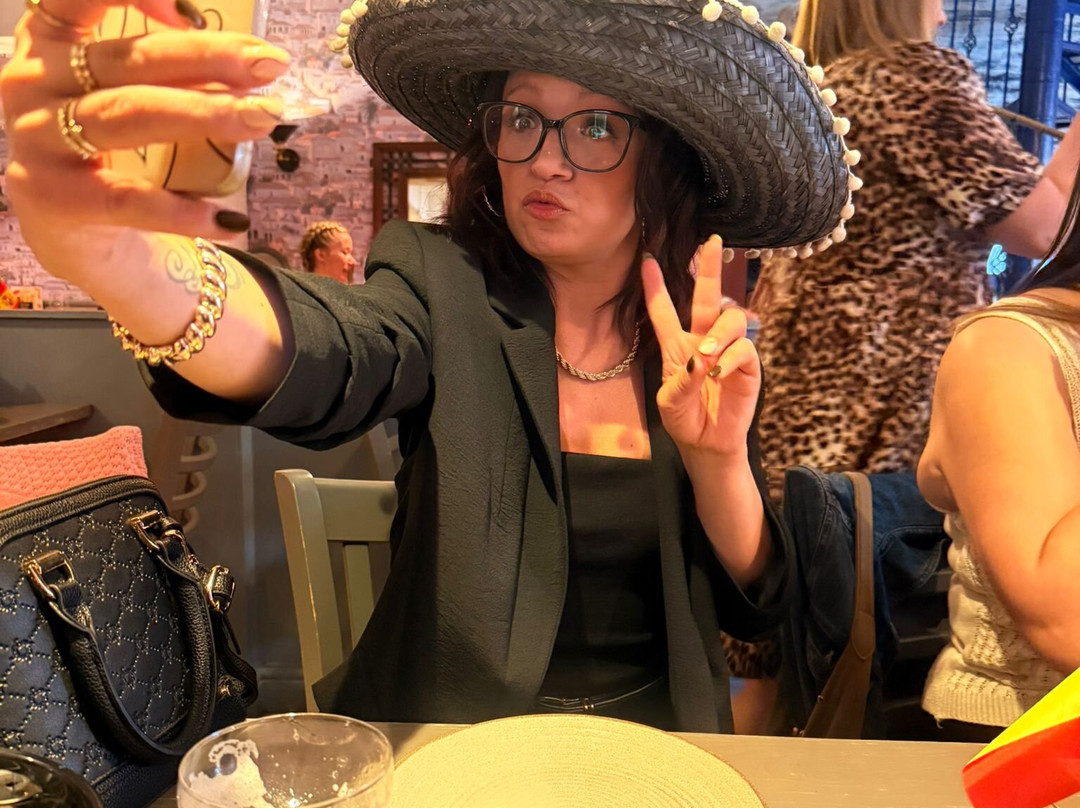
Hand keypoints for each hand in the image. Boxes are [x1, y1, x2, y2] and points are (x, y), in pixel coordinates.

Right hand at [0, 0, 289, 277]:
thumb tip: (250, 65)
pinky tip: (231, 220)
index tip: (192, 12)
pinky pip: (126, 198)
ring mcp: (37, 139)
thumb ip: (174, 74)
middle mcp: (33, 81)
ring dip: (204, 113)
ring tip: (263, 118)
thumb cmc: (108, 152)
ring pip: (129, 114)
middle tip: (271, 64)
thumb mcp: (130, 98)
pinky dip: (182, 210)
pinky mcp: (53, 197)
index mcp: (49, 41)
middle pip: (129, 59)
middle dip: (208, 57)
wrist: (72, 234)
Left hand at [641, 235, 761, 458]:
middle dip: (709, 269)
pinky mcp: (748, 365)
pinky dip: (732, 357)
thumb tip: (702, 360)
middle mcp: (703, 340)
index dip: (655, 287)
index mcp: (677, 345)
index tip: (646, 260)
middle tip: (712, 242)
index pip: (665, 311)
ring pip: (730, 319)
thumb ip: (682, 381)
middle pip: (707, 297)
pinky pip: (745, 347)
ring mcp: (727, 350)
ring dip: (719, 334)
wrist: (708, 443)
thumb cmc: (684, 419)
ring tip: (709, 356)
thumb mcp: (670, 402)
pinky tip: (721, 372)